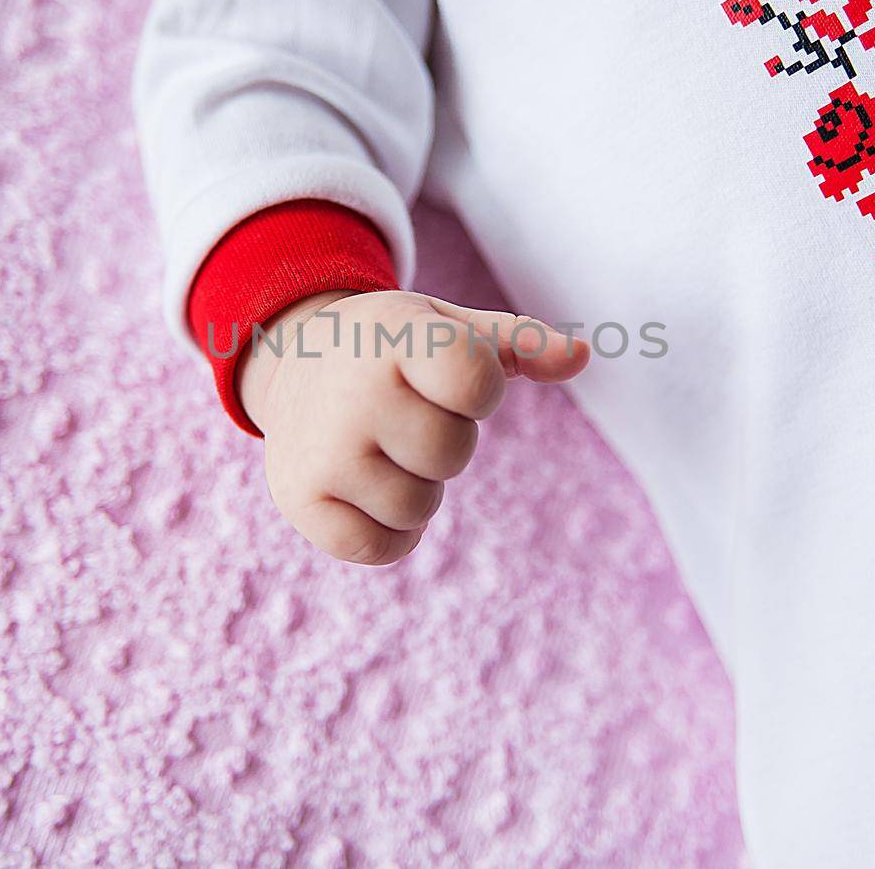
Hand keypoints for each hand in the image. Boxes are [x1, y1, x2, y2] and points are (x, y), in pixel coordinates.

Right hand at [238, 289, 587, 564]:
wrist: (292, 361)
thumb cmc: (392, 346)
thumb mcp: (448, 326)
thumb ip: (520, 343)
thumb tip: (583, 356)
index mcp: (394, 337)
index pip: (475, 380)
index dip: (478, 388)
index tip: (448, 376)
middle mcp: (351, 393)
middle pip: (451, 454)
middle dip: (443, 439)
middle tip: (405, 412)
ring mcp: (321, 451)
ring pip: (418, 508)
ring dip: (415, 486)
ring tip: (380, 446)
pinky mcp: (299, 500)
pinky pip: (383, 548)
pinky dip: (388, 531)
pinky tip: (364, 486)